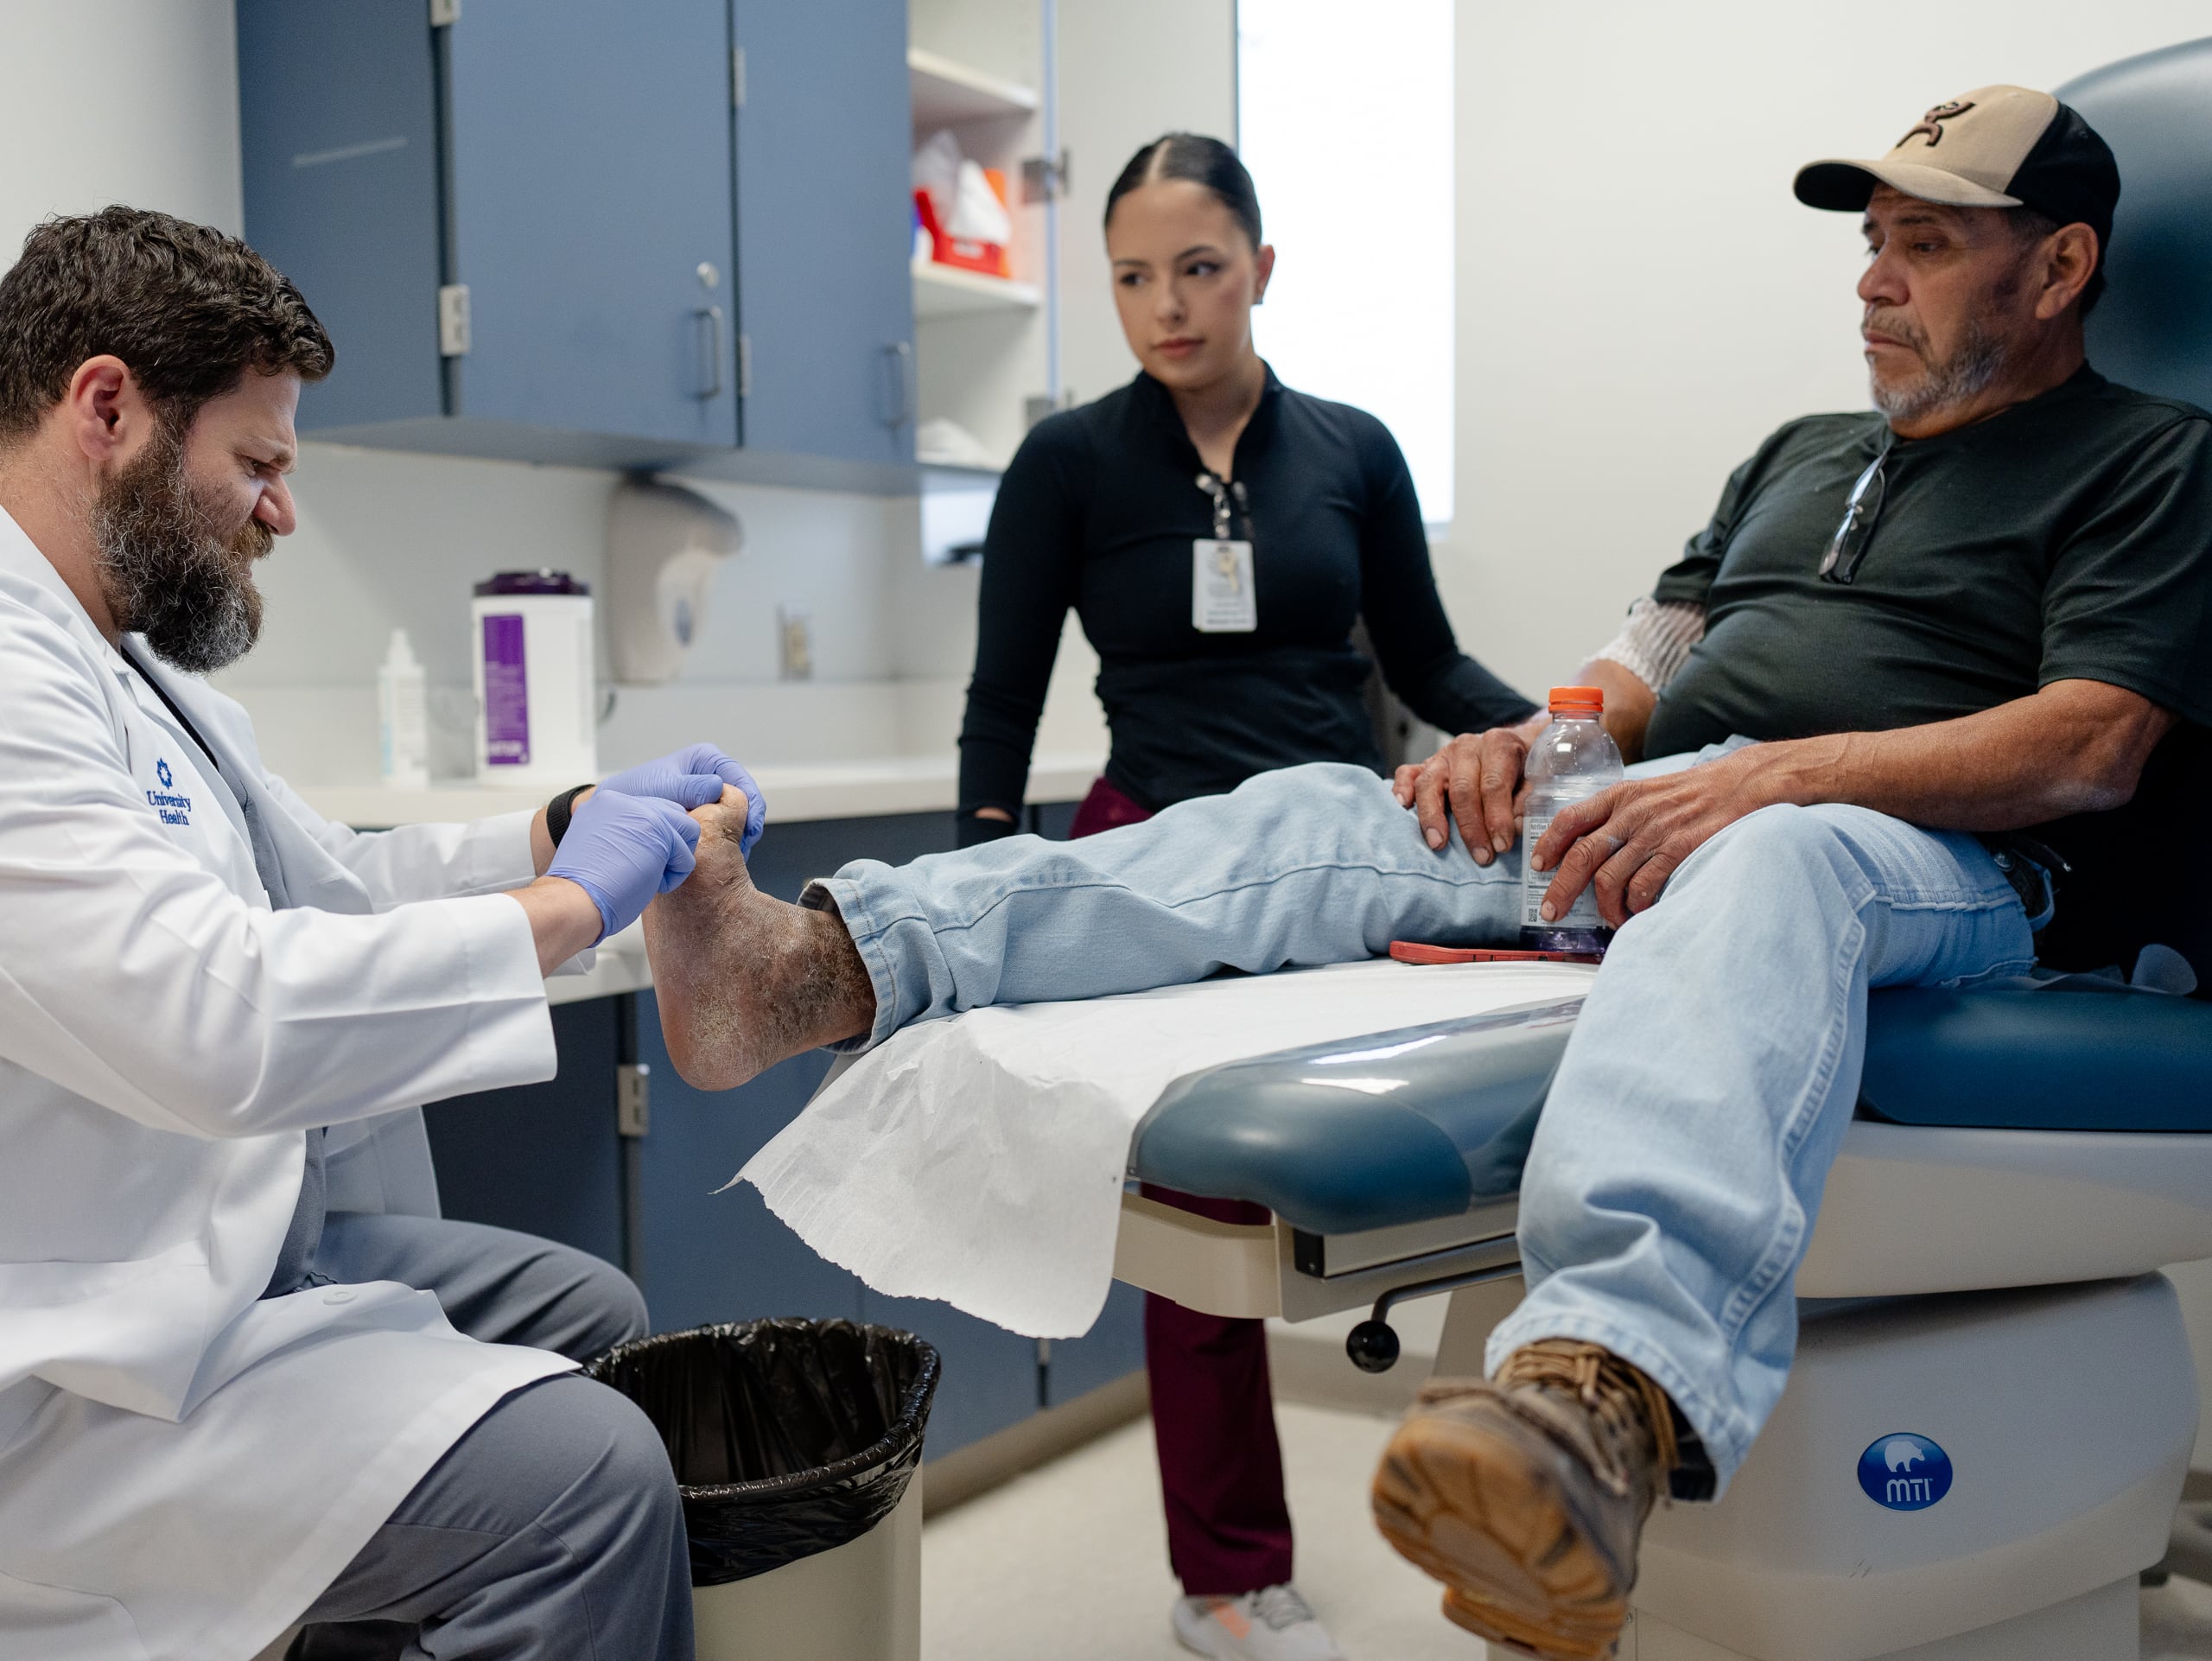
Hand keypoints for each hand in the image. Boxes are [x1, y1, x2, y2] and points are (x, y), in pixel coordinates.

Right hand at [546, 788, 702, 941]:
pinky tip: (649, 884)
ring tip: (647, 877)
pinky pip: (686, 854)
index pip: (651, 811)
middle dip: (668, 846)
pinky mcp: (656, 828)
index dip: (653, 842)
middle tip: (644, 871)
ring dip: (673, 860)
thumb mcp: (598, 848)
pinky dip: (675, 875)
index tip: (635, 863)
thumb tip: (651, 842)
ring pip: (686, 829)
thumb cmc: (583, 889)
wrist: (570, 901)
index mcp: (603, 803)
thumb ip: (623, 835)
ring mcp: (639, 810)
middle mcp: (621, 800)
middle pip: (672, 814)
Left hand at [599, 744, 765, 853]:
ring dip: (737, 836)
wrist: (616, 813)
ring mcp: (708, 796)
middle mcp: (711, 774)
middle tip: (744, 849)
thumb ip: (690, 787)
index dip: (752, 805)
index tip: (750, 830)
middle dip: (747, 825)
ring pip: (736, 816)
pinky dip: (725, 841)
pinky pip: (722, 827)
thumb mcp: (664, 788)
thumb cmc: (635, 794)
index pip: (741, 780)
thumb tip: (717, 786)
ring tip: (735, 856)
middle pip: (744, 800)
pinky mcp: (703, 814)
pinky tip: (721, 855)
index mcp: (706, 759)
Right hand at [1393, 718, 1544, 862]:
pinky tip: (1403, 806)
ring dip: (1432, 817)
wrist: (1510, 747)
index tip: (1502, 845)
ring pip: (1429, 783)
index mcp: (1498, 744)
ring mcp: (1443, 755)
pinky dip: (1401, 789)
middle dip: (1471, 827)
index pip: (1493, 784)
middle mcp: (1467, 747)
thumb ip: (1525, 803)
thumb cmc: (1523, 769)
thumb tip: (1513, 829)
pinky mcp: (1425, 765)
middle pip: (1461, 788)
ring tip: (1438, 844)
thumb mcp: (1536, 781)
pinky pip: (1407, 773)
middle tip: (1481, 856)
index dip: (1497, 817)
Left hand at [1527, 747, 1785, 927]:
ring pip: (1609, 879)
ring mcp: (1654, 831)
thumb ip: (1621, 814)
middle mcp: (1632, 812)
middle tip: (1552, 912)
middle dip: (1561, 889)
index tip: (1538, 865)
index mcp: (1620, 796)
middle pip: (1581, 856)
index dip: (1548, 844)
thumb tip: (1593, 847)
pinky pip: (1643, 887)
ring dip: (1606, 907)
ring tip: (1612, 919)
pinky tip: (1638, 913)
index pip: (1570, 818)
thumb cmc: (1695, 792)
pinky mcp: (1678, 849)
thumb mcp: (1649, 792)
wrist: (1745, 783)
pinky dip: (1634, 907)